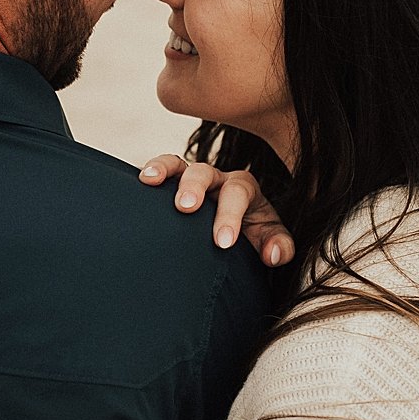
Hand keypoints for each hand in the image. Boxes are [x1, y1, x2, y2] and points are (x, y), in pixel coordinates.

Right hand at [139, 153, 293, 267]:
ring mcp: (190, 179)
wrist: (231, 234)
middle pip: (205, 173)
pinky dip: (151, 171)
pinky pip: (159, 171)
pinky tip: (140, 179)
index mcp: (242, 189)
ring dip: (165, 169)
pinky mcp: (170, 185)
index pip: (238, 193)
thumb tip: (274, 255)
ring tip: (151, 179)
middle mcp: (216, 179)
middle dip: (195, 188)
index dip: (230, 215)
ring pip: (178, 164)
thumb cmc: (250, 234)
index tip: (223, 241)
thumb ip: (278, 246)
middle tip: (185, 208)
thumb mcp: (268, 239)